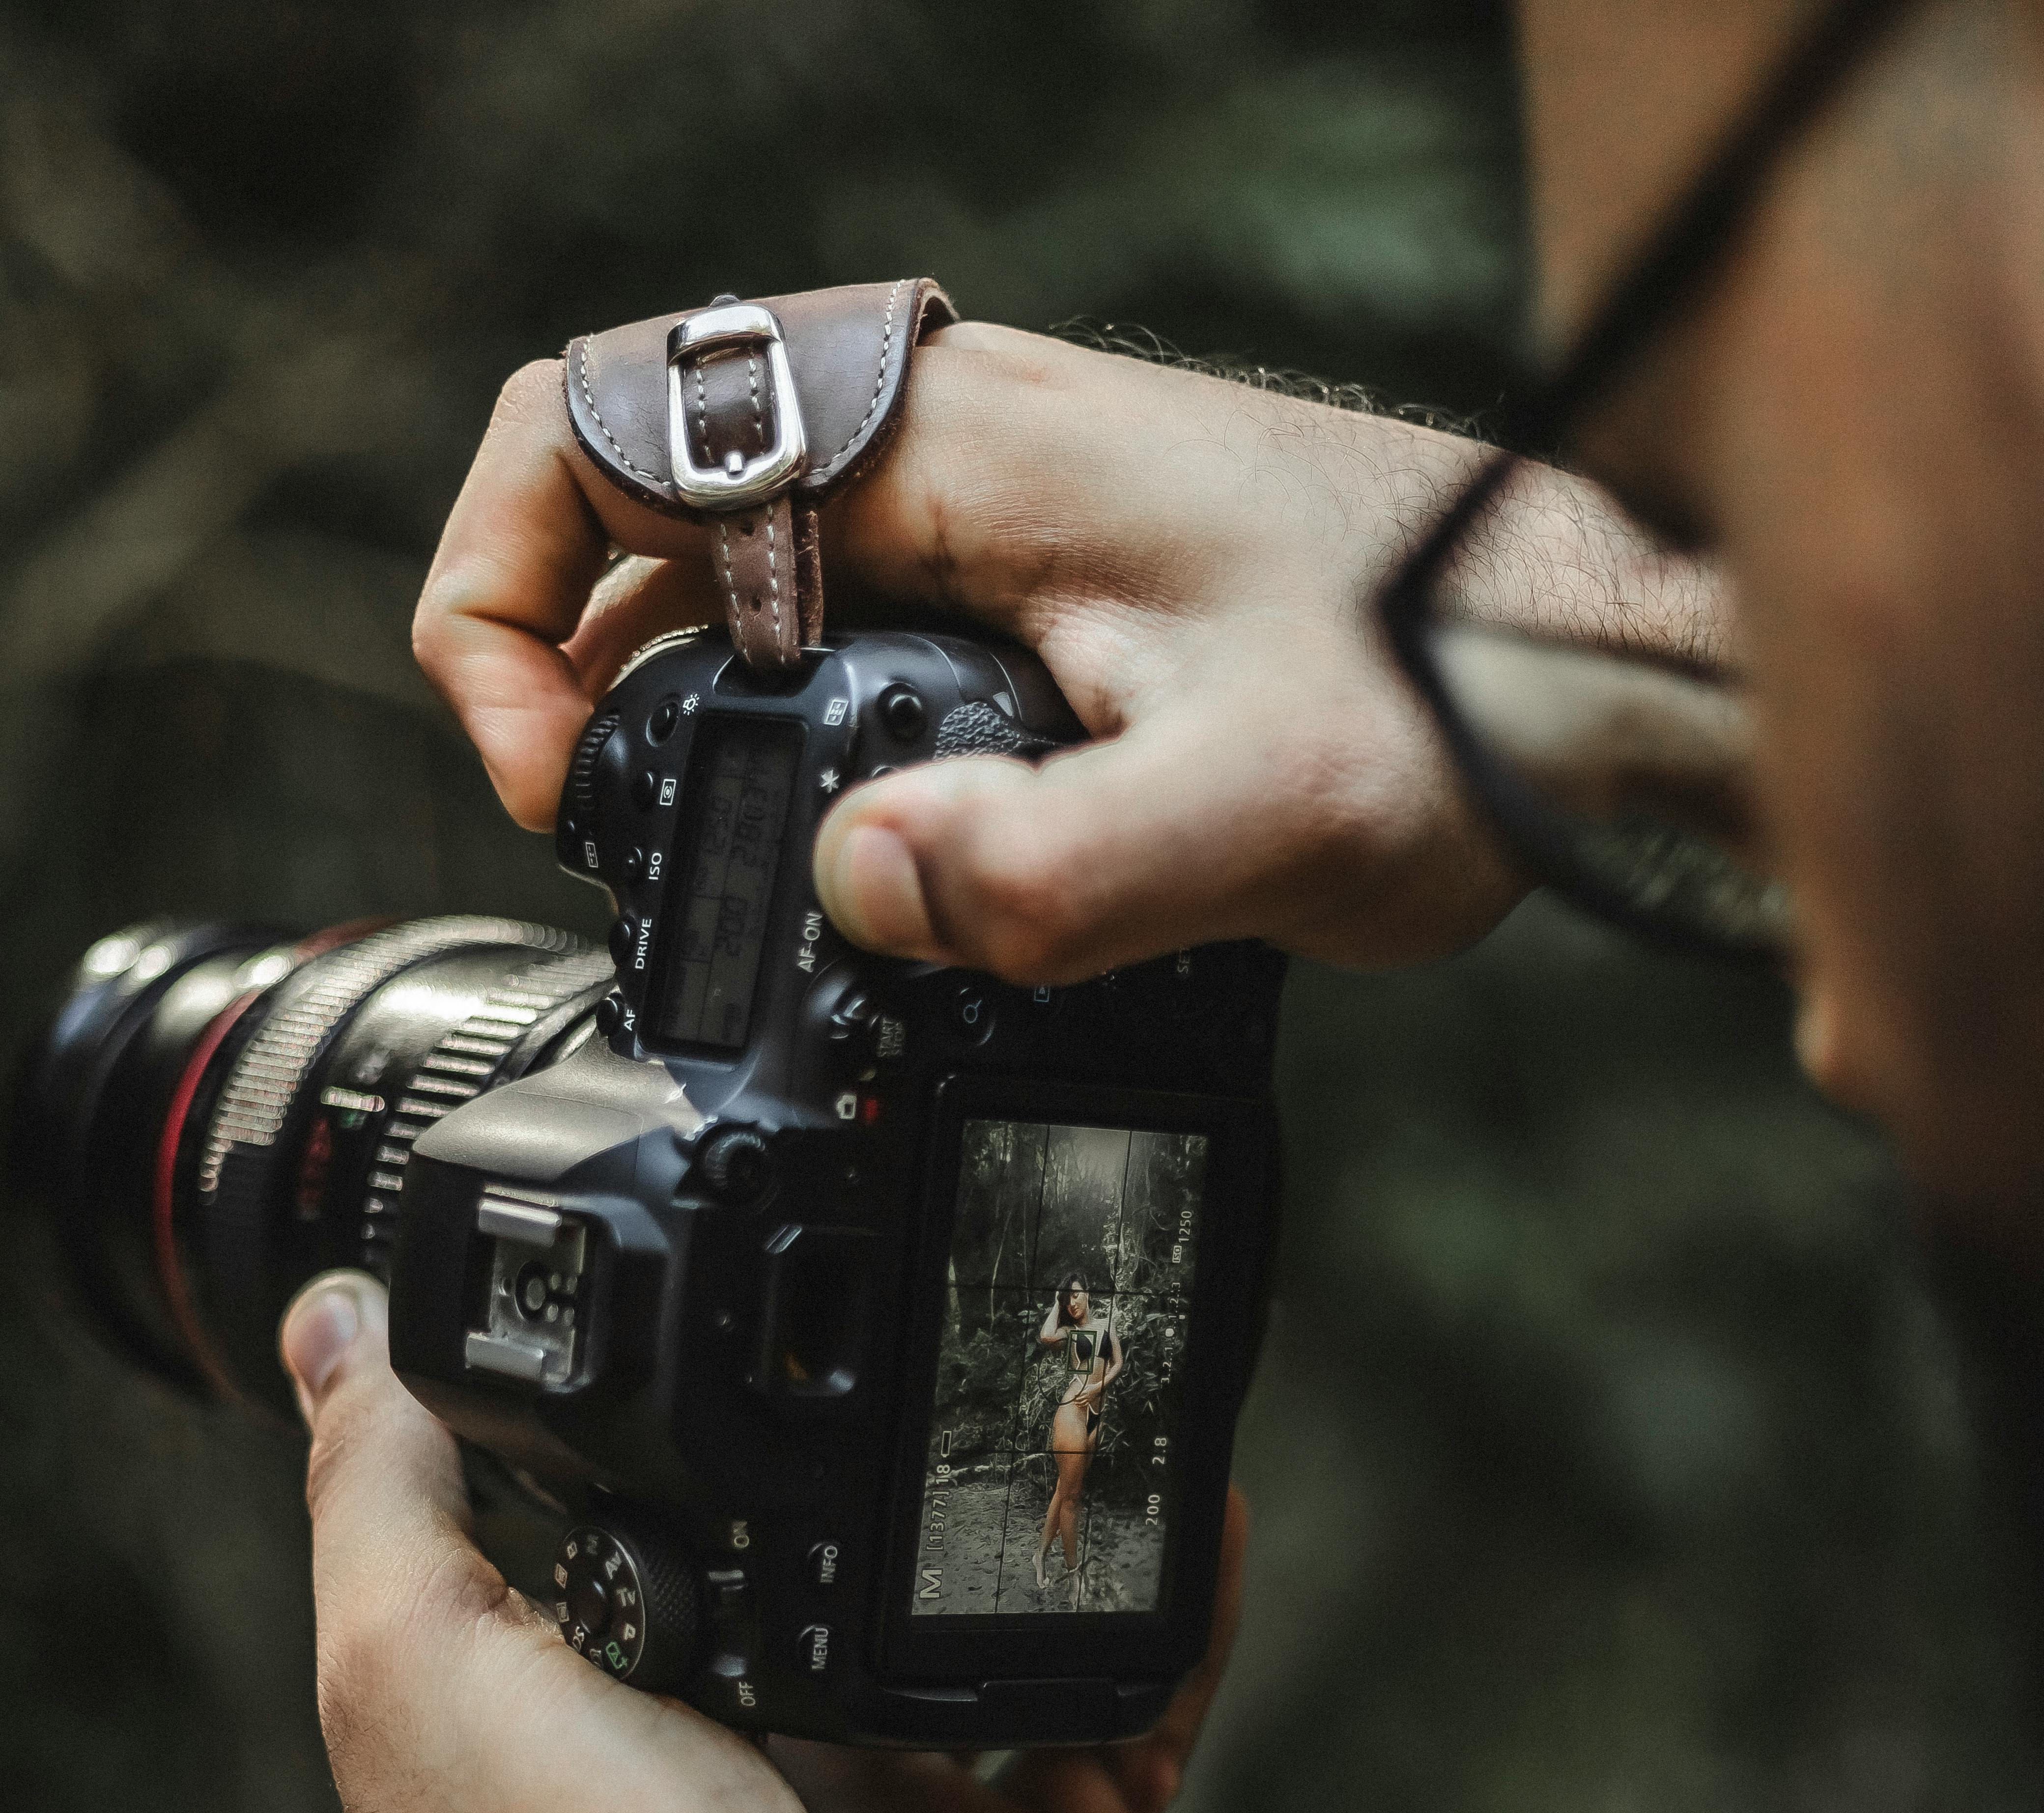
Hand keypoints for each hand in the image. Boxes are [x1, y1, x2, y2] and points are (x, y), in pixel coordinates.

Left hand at [279, 1270, 1240, 1812]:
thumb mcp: (412, 1655)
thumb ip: (388, 1485)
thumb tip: (333, 1326)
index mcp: (593, 1709)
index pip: (633, 1530)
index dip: (669, 1421)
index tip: (726, 1288)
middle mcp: (741, 1761)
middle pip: (819, 1581)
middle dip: (874, 1472)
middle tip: (944, 1323)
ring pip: (983, 1644)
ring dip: (1036, 1532)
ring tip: (1090, 1392)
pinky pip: (1124, 1722)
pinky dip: (1177, 1626)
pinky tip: (1203, 1510)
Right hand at [415, 320, 1545, 975]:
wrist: (1593, 672)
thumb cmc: (1458, 702)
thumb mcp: (1260, 818)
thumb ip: (1053, 871)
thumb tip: (862, 888)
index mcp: (954, 447)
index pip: (607, 428)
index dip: (507, 592)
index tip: (552, 772)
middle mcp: (955, 443)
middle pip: (640, 490)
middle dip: (560, 651)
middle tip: (596, 833)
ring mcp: (996, 504)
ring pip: (735, 557)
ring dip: (663, 690)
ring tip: (675, 848)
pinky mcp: (1042, 573)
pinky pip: (841, 613)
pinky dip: (779, 712)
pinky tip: (823, 828)